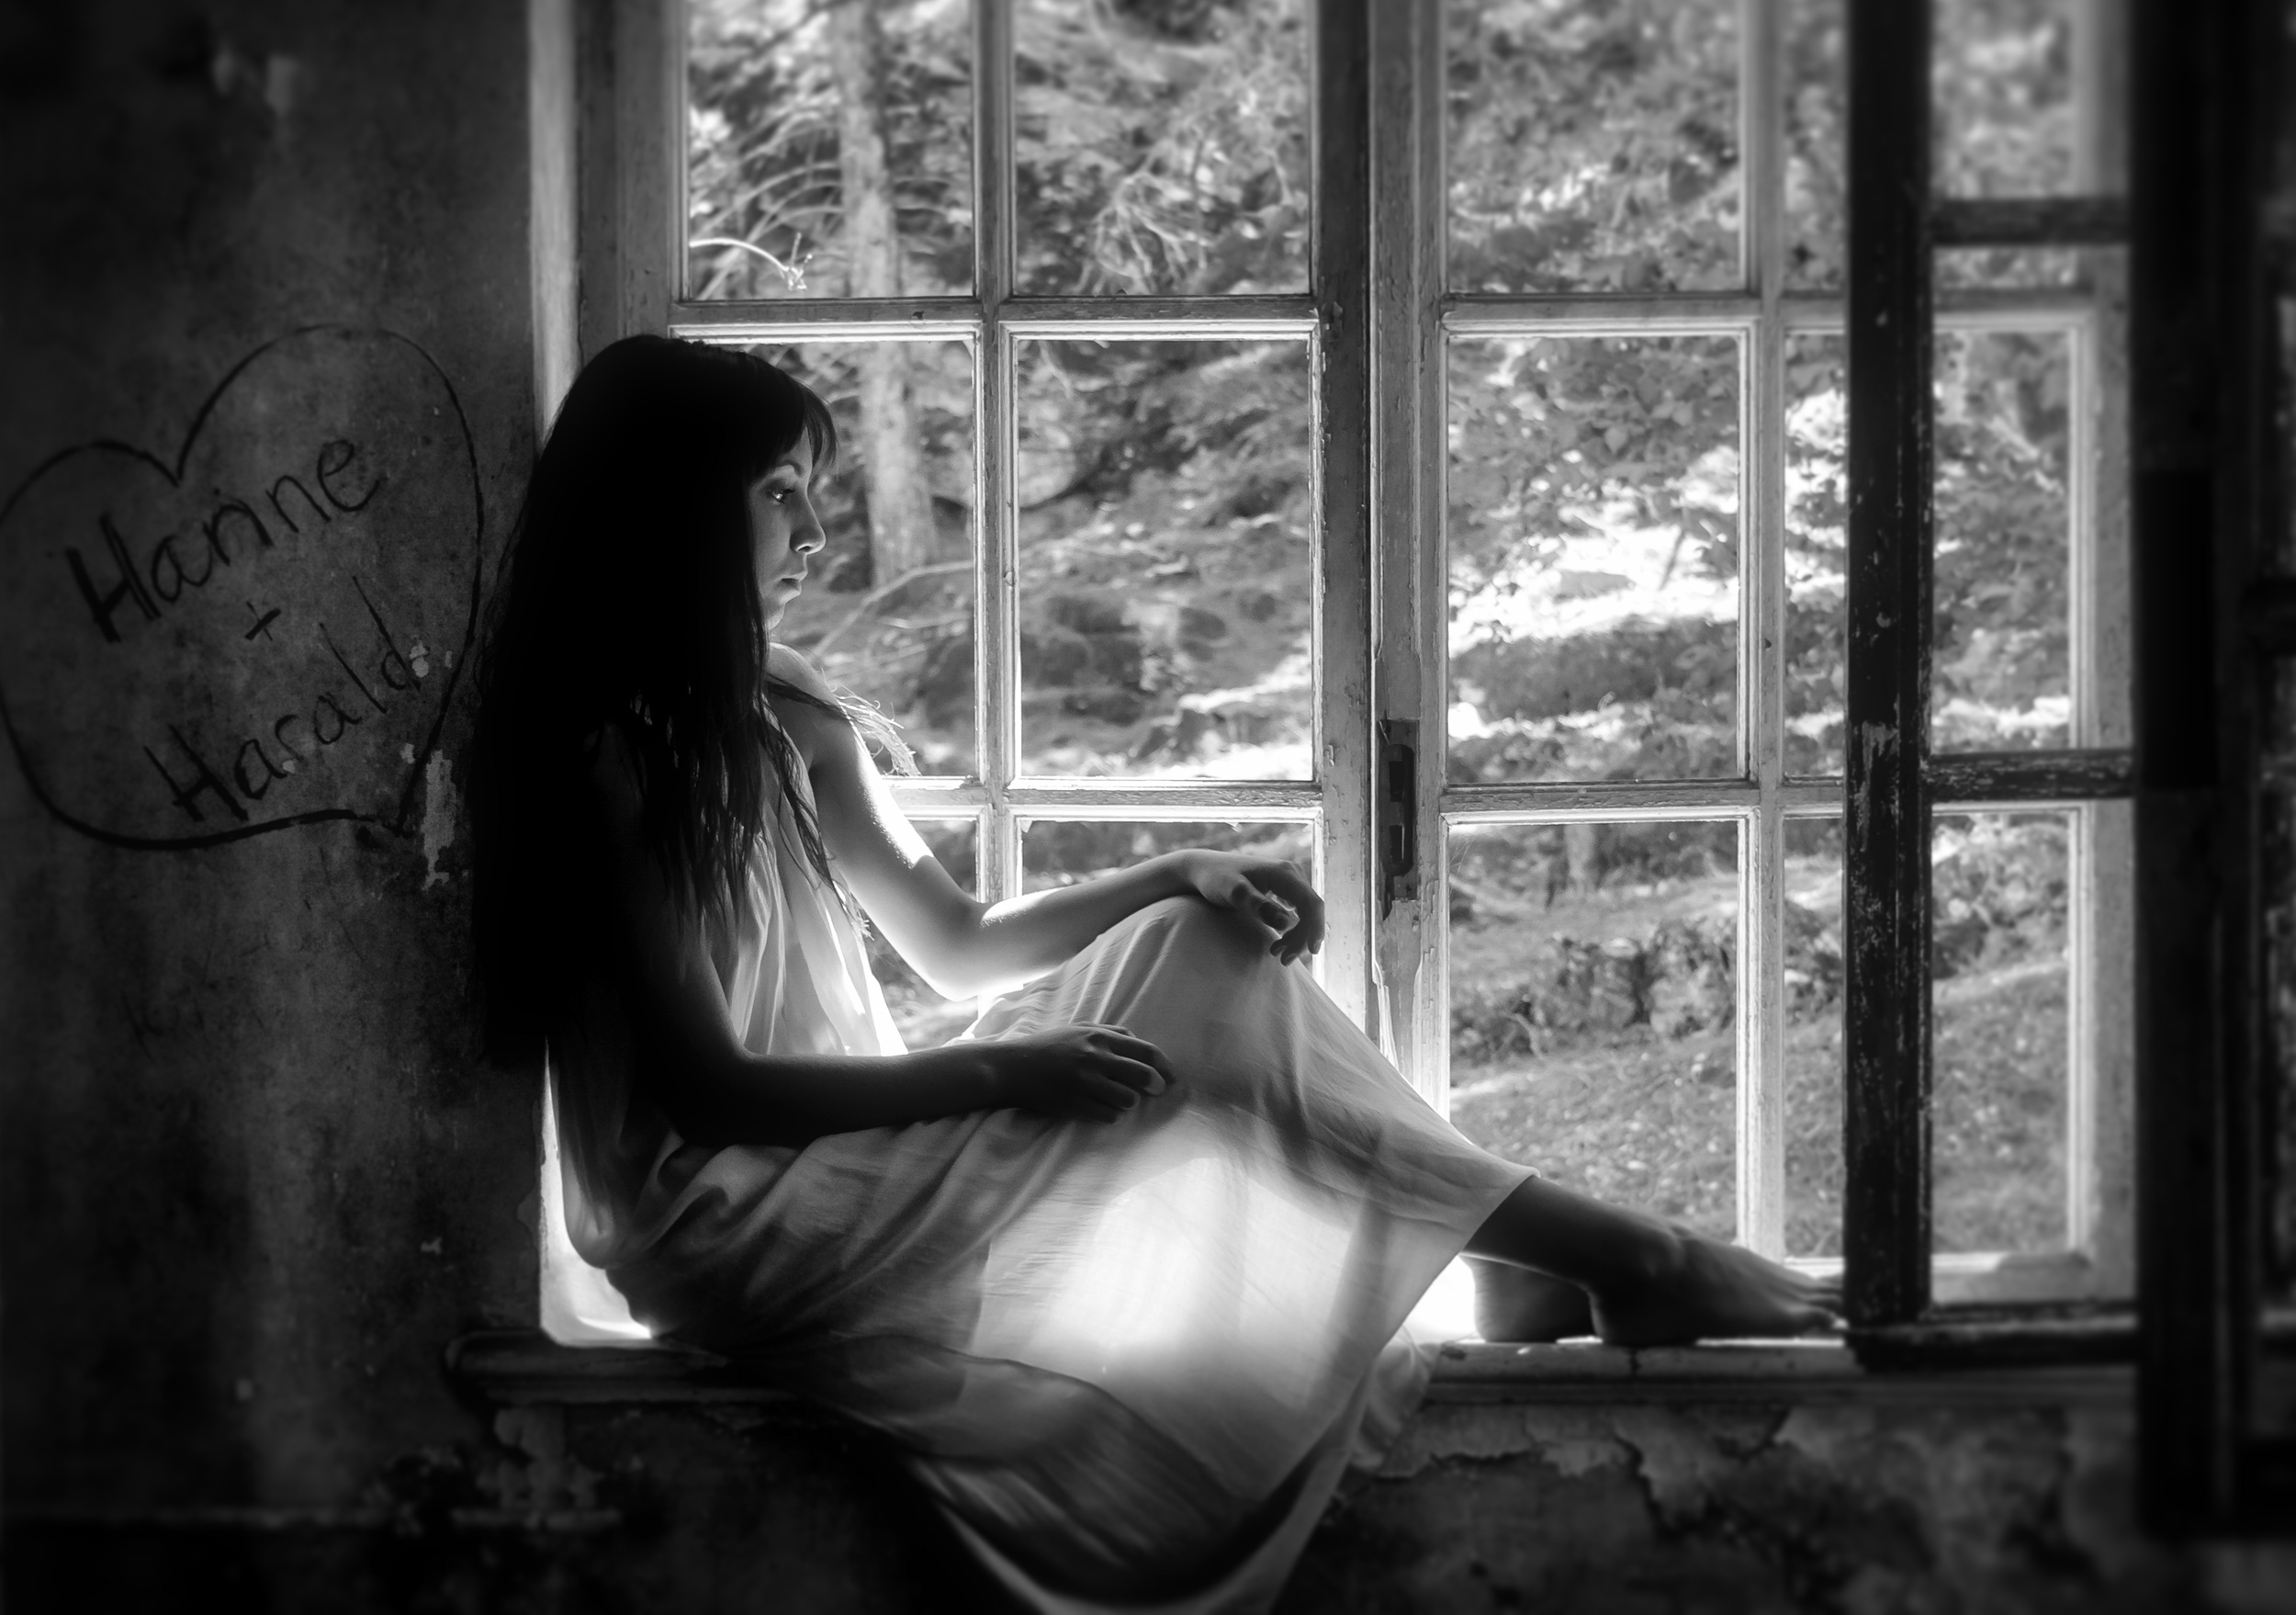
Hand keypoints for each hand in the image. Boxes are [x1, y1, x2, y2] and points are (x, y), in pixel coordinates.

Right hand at [986, 1022, 1174, 1122]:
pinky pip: (1108, 1115)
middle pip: (1143, 1076)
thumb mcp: (1078, 1029)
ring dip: (1130, 1102)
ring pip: (1128, 1100)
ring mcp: (1085, 1083)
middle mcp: (1095, 1059)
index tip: (1171, 1077)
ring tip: (1121, 1099)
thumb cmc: (1047, 1046)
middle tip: (1157, 1091)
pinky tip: (1103, 1108)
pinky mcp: (1074, 1104)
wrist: (1012, 1067)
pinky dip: (1111, 1114)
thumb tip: (1137, 1040)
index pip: (1146, 1051)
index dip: (1165, 1065)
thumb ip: (1110, 1032)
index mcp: (1099, 1038)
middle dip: (1156, 1087)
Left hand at [1179, 851, 1325, 965]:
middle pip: (1311, 911)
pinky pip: (1298, 913)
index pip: (1311, 903)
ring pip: (1306, 914)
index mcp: (1283, 873)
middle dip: (1303, 938)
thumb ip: (1258, 906)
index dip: (1314, 928)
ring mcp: (1289, 882)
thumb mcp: (1233, 893)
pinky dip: (1292, 930)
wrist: (1203, 869)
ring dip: (1298, 937)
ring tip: (1277, 953)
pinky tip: (1278, 943)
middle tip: (1283, 960)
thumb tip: (1286, 923)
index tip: (1309, 952)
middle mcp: (1291, 874)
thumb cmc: (1215, 878)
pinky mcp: (1284, 890)